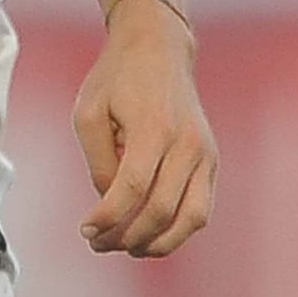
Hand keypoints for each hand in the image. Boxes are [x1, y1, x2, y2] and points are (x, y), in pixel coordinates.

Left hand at [71, 2, 216, 257]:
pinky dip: (177, 230)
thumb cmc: (117, 80)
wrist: (159, 49)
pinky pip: (201, 209)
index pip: (133, 189)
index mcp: (155, 128)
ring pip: (191, 219)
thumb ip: (98, 163)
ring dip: (158, 243)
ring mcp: (206, 154)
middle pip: (161, 210)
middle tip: (98, 243)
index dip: (108, 217)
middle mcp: (188, 144)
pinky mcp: (211, 161)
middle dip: (126, 236)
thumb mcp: (88, 113)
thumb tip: (110, 203)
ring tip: (127, 247)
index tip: (86, 229)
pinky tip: (149, 234)